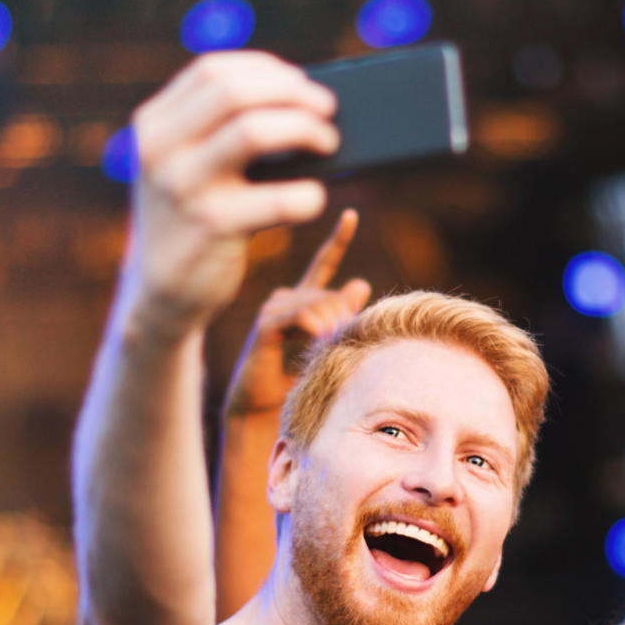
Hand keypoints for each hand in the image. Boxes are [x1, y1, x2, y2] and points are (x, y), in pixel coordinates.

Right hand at [127, 52, 336, 330]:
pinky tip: (315, 198)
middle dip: (292, 93)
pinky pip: (279, 198)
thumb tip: (300, 99)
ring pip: (254, 130)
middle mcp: (160, 149)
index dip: (266, 70)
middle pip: (234, 91)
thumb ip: (217, 130)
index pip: (212, 71)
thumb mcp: (185, 167)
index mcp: (153, 125)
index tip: (300, 83)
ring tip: (329, 143)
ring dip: (305, 129)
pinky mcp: (213, 226)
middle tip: (326, 110)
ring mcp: (184, 186)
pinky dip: (309, 194)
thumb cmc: (192, 221)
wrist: (161, 296)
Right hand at [226, 208, 372, 416]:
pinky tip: (320, 340)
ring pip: (318, 304)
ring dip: (333, 327)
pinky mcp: (265, 325)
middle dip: (344, 317)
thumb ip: (342, 316)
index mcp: (301, 300)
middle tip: (345, 342)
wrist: (261, 409)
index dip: (337, 239)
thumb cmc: (295, 381)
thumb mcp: (327, 346)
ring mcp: (272, 309)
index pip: (321, 263)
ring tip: (331, 348)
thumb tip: (362, 283)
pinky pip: (301, 316)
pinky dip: (317, 327)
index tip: (351, 215)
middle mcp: (283, 299)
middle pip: (329, 293)